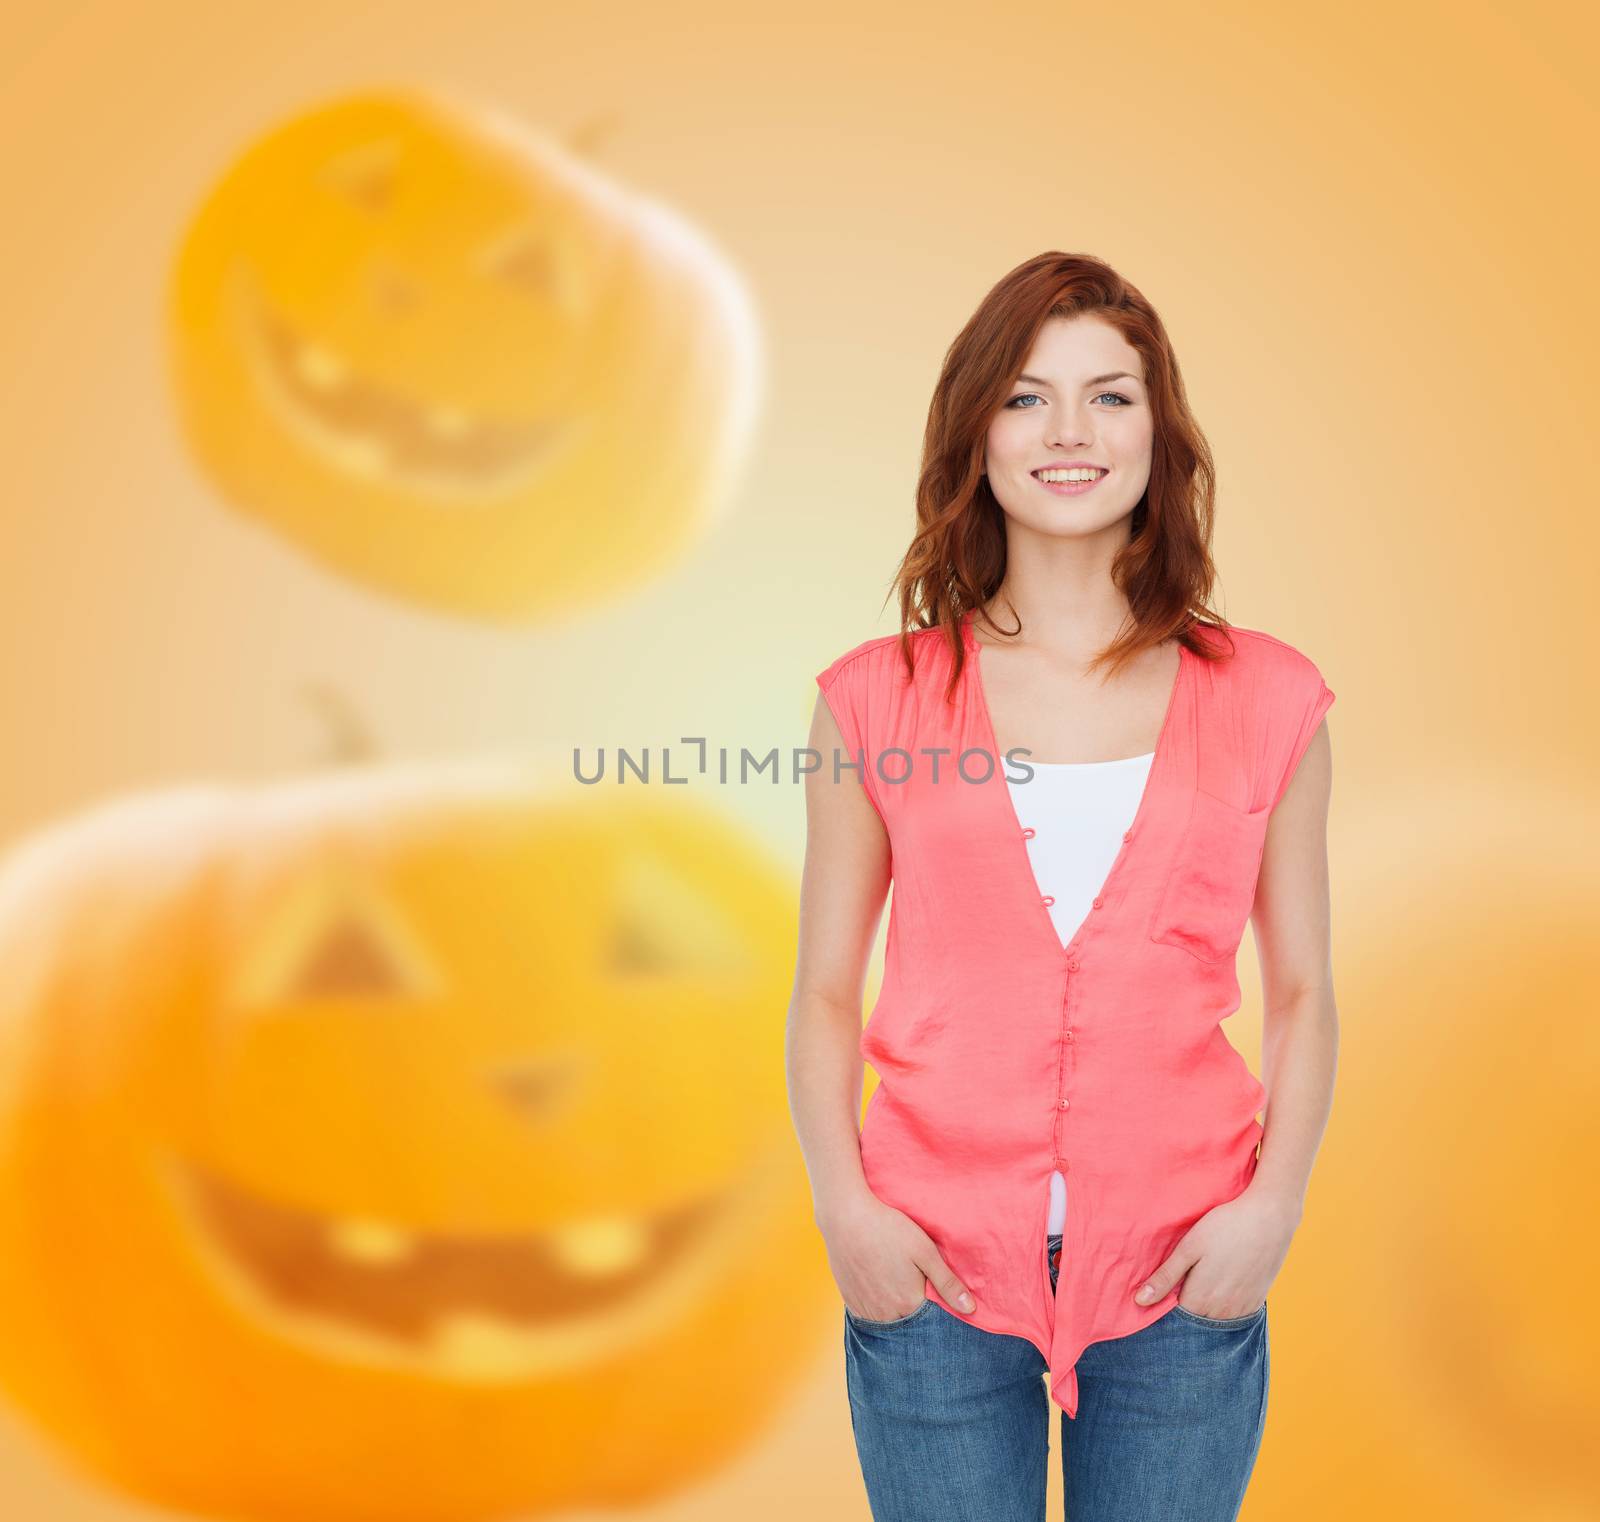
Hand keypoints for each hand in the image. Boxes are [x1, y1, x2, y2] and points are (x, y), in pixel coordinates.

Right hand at [819, 1191, 975, 1320]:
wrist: (845, 1217)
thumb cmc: (888, 1229)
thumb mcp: (924, 1250)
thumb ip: (947, 1283)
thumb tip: (971, 1309)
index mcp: (908, 1303)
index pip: (930, 1320)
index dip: (934, 1304)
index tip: (932, 1287)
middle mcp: (886, 1314)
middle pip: (908, 1322)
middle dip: (914, 1309)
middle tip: (912, 1280)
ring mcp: (865, 1309)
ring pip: (887, 1320)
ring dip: (894, 1309)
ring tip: (894, 1281)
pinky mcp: (849, 1300)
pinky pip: (867, 1314)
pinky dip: (876, 1306)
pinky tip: (878, 1284)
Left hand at [1132, 1187, 1299, 1317]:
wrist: (1270, 1218)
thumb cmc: (1225, 1227)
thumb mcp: (1189, 1248)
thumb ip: (1165, 1277)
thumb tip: (1140, 1301)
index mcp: (1200, 1300)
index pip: (1174, 1317)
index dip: (1164, 1305)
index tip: (1160, 1291)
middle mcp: (1222, 1312)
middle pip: (1195, 1320)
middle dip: (1184, 1309)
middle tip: (1181, 1282)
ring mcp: (1242, 1309)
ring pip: (1214, 1319)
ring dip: (1204, 1309)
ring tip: (1202, 1281)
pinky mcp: (1257, 1302)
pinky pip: (1234, 1314)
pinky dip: (1223, 1307)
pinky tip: (1221, 1284)